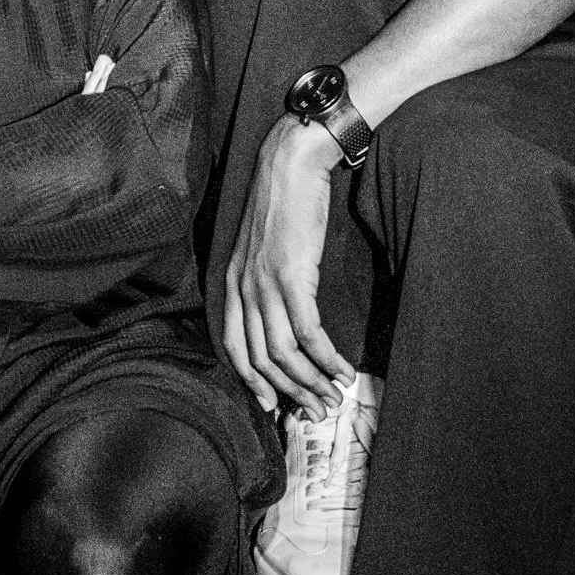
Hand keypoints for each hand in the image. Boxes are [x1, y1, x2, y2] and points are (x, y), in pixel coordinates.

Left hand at [224, 116, 354, 416]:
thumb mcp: (261, 248)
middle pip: (261, 360)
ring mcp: (264, 283)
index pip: (234, 348)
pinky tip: (343, 370)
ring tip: (334, 396)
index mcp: (231, 282)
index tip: (275, 407)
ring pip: (284, 353)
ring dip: (311, 382)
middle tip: (317, 412)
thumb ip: (263, 283)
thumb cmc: (283, 204)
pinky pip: (308, 332)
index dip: (254, 383)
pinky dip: (326, 358)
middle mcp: (242, 287)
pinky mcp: (292, 275)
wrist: (291, 163)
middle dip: (290, 393)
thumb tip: (282, 320)